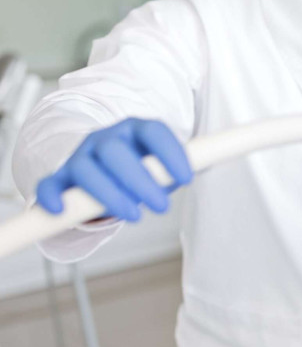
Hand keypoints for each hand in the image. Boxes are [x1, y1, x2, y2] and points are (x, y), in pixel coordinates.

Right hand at [36, 118, 191, 222]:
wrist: (105, 169)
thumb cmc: (142, 169)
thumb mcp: (163, 167)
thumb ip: (180, 167)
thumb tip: (206, 164)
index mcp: (136, 130)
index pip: (153, 131)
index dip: (171, 152)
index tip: (187, 178)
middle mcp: (106, 139)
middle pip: (116, 152)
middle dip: (140, 181)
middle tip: (162, 207)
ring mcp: (81, 156)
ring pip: (86, 168)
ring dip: (109, 194)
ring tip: (134, 216)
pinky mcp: (61, 178)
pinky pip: (50, 183)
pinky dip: (52, 196)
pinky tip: (62, 210)